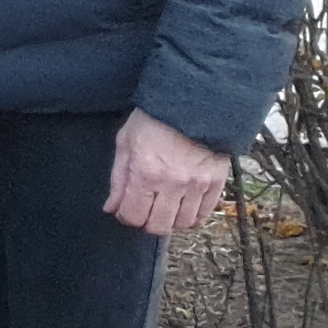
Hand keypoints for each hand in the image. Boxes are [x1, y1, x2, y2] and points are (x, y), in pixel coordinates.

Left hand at [105, 110, 231, 235]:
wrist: (194, 101)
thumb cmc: (154, 119)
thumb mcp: (126, 143)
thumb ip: (118, 179)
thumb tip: (111, 208)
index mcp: (146, 173)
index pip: (133, 216)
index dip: (126, 216)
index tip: (126, 208)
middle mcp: (173, 183)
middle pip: (158, 226)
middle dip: (148, 222)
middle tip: (146, 209)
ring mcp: (197, 184)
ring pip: (183, 223)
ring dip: (172, 219)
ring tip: (167, 205)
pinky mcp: (216, 181)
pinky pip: (206, 213)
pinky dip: (194, 214)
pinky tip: (185, 204)